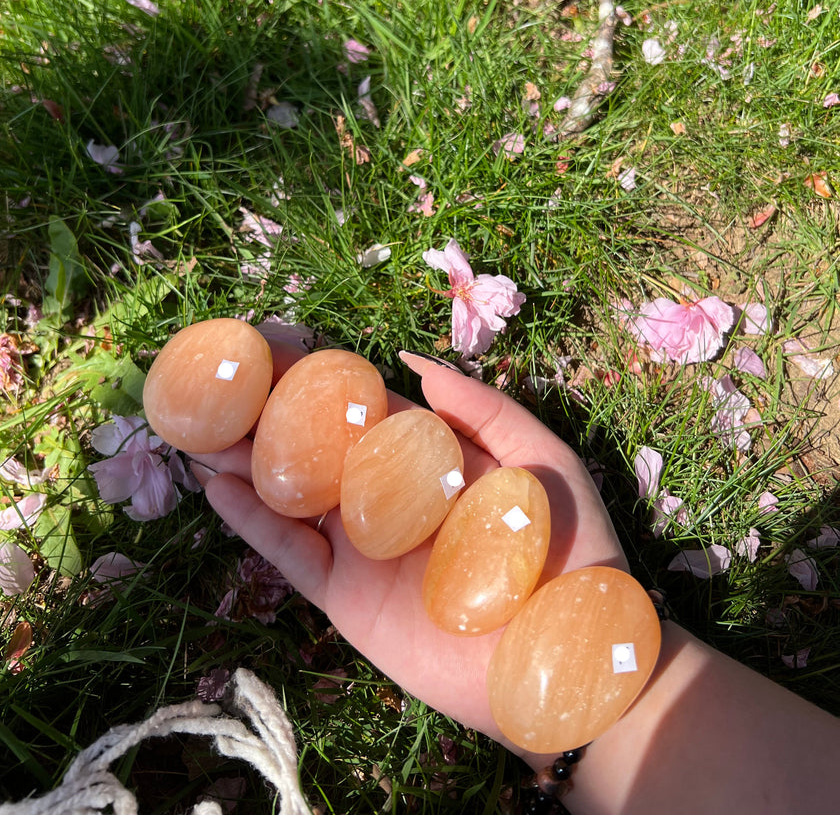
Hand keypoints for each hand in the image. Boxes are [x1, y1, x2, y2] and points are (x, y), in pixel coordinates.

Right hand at [190, 342, 627, 758]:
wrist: (567, 662)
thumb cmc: (569, 554)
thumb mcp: (542, 464)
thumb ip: (484, 410)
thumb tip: (411, 361)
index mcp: (430, 459)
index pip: (362, 406)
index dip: (317, 375)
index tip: (271, 343)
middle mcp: (387, 497)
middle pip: (314, 446)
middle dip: (265, 412)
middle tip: (215, 379)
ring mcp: (362, 546)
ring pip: (290, 494)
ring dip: (243, 460)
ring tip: (196, 425)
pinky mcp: (345, 596)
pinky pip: (290, 553)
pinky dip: (252, 521)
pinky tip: (216, 486)